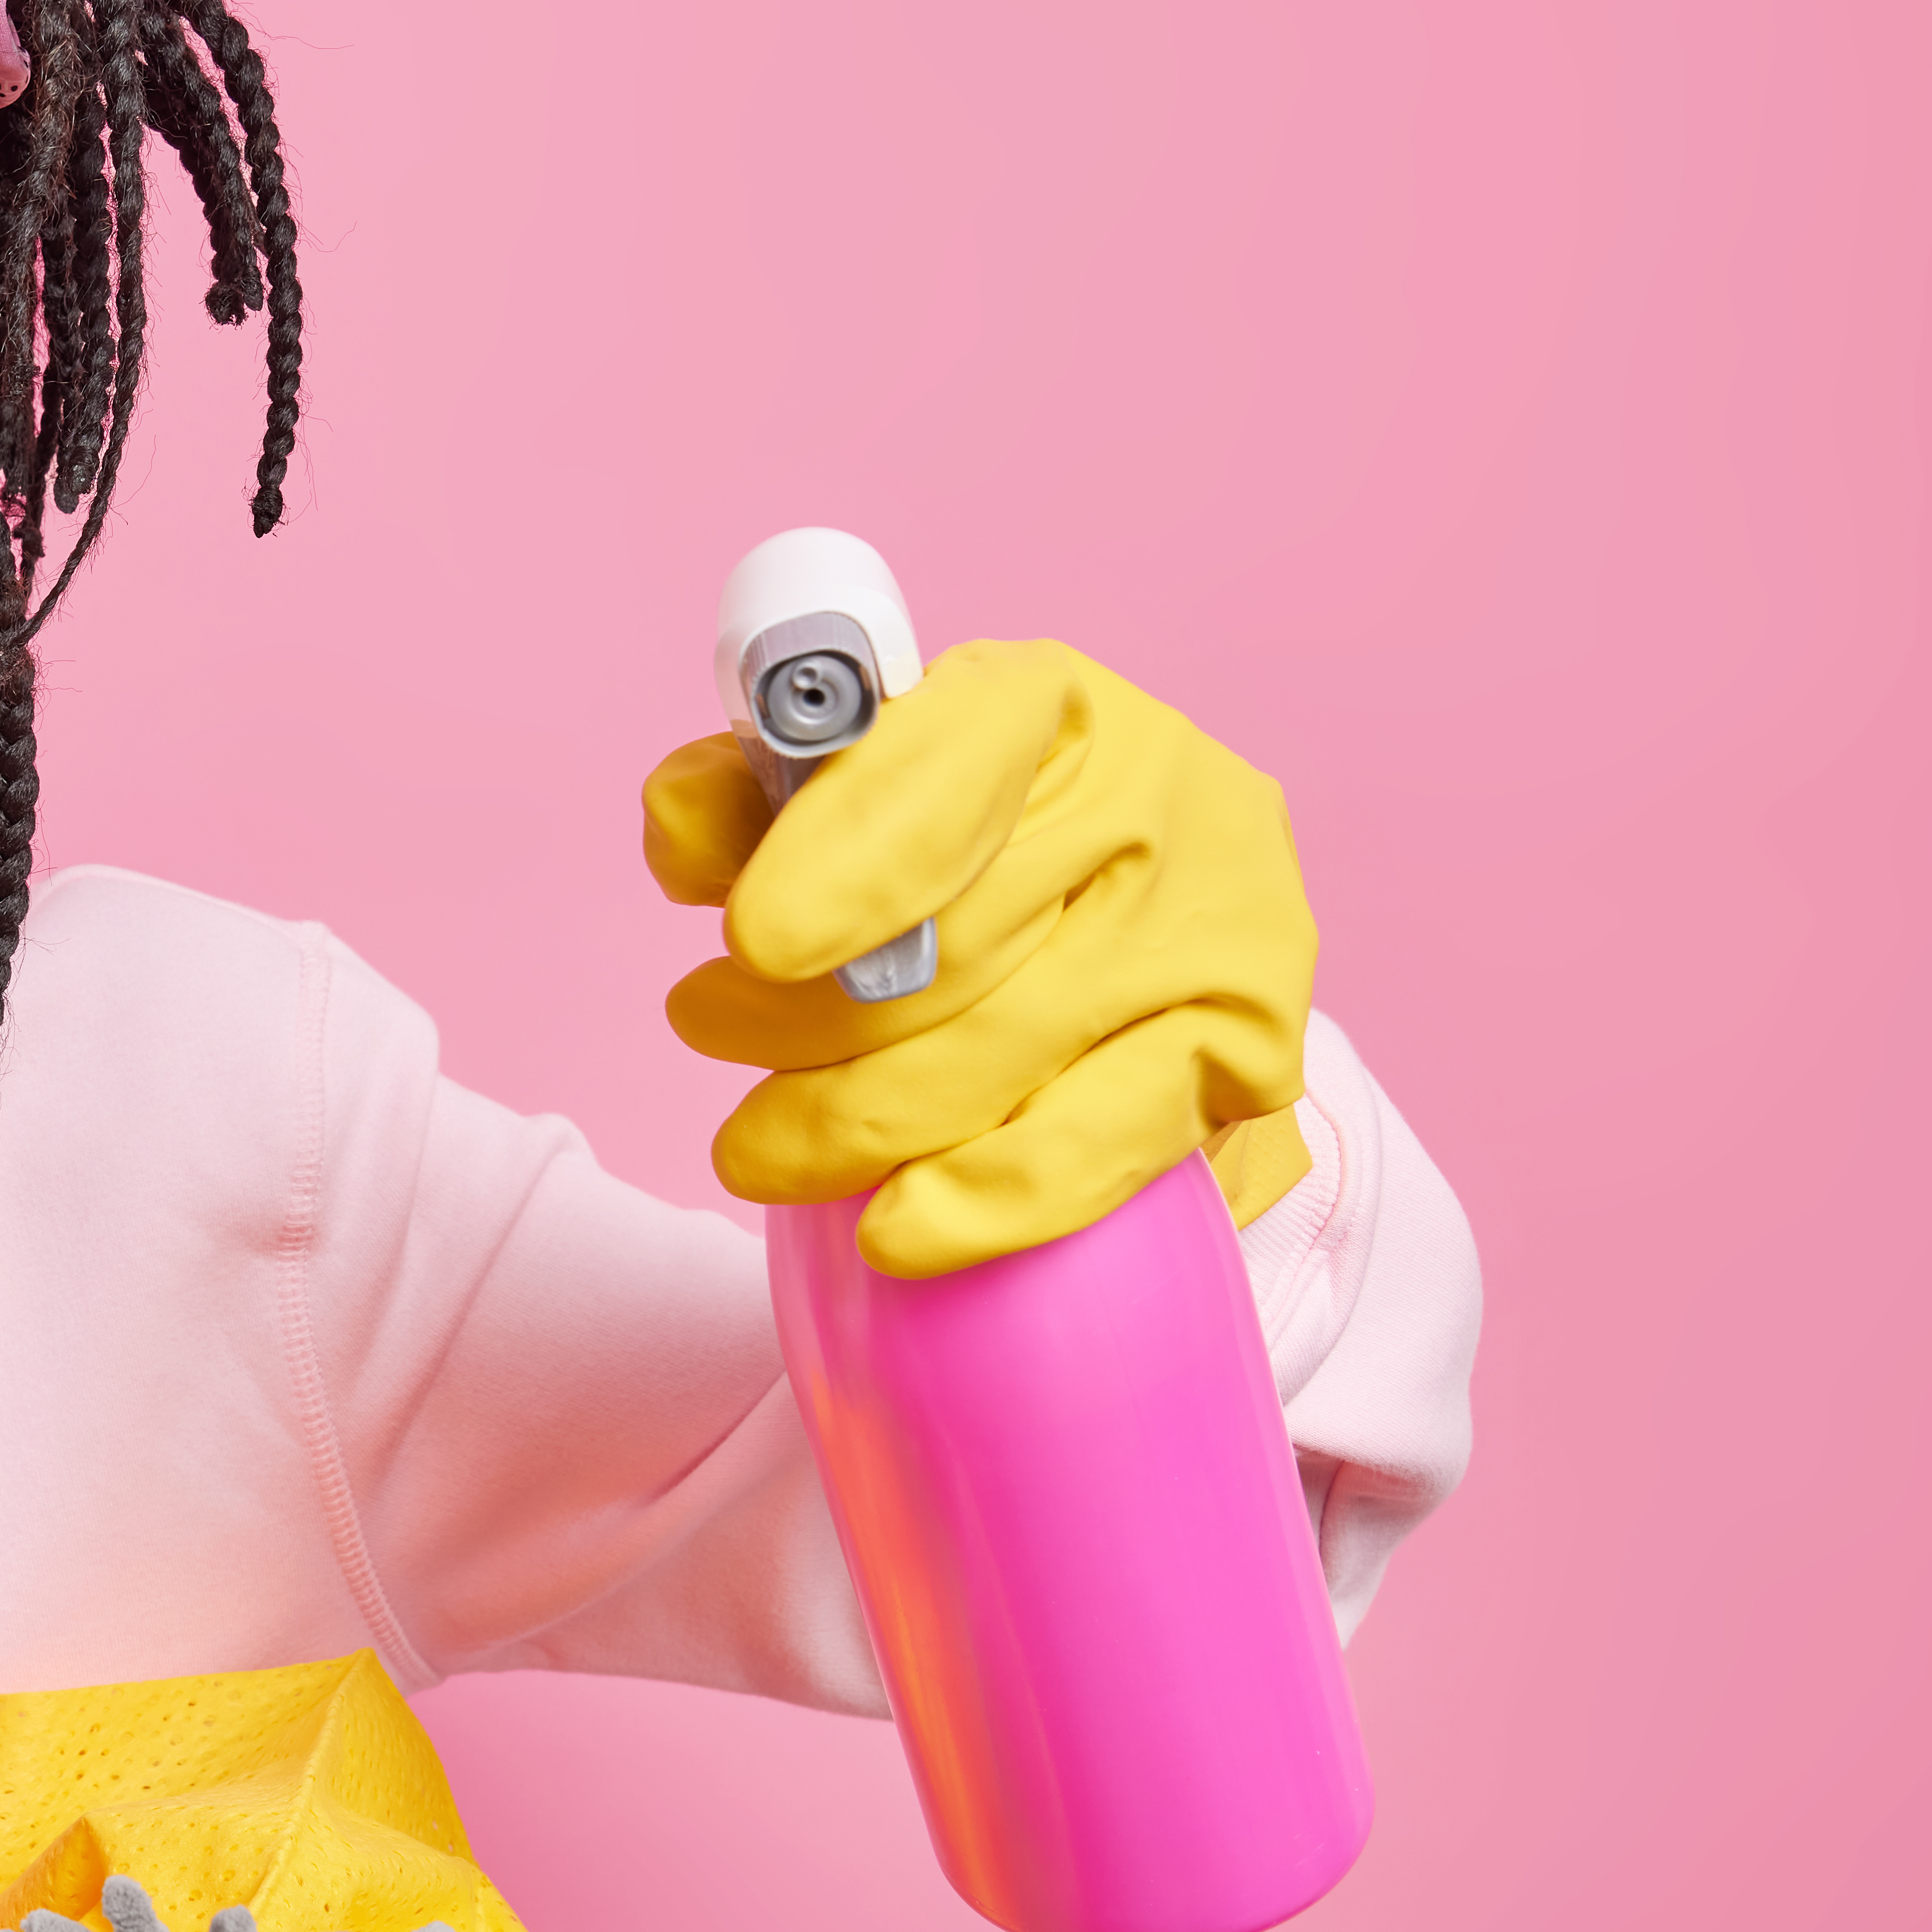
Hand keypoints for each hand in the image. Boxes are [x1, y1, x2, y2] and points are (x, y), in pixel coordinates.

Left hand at [640, 639, 1314, 1276]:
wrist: (1163, 919)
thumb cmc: (978, 846)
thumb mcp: (866, 792)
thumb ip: (758, 797)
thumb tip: (685, 826)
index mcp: (1045, 703)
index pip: (945, 764)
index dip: (847, 853)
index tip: (756, 937)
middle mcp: (1152, 796)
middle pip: (948, 938)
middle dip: (798, 1015)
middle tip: (709, 1031)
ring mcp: (1209, 925)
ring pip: (998, 1052)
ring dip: (850, 1118)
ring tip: (759, 1144)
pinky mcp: (1246, 1047)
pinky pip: (1096, 1143)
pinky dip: (983, 1199)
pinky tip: (892, 1228)